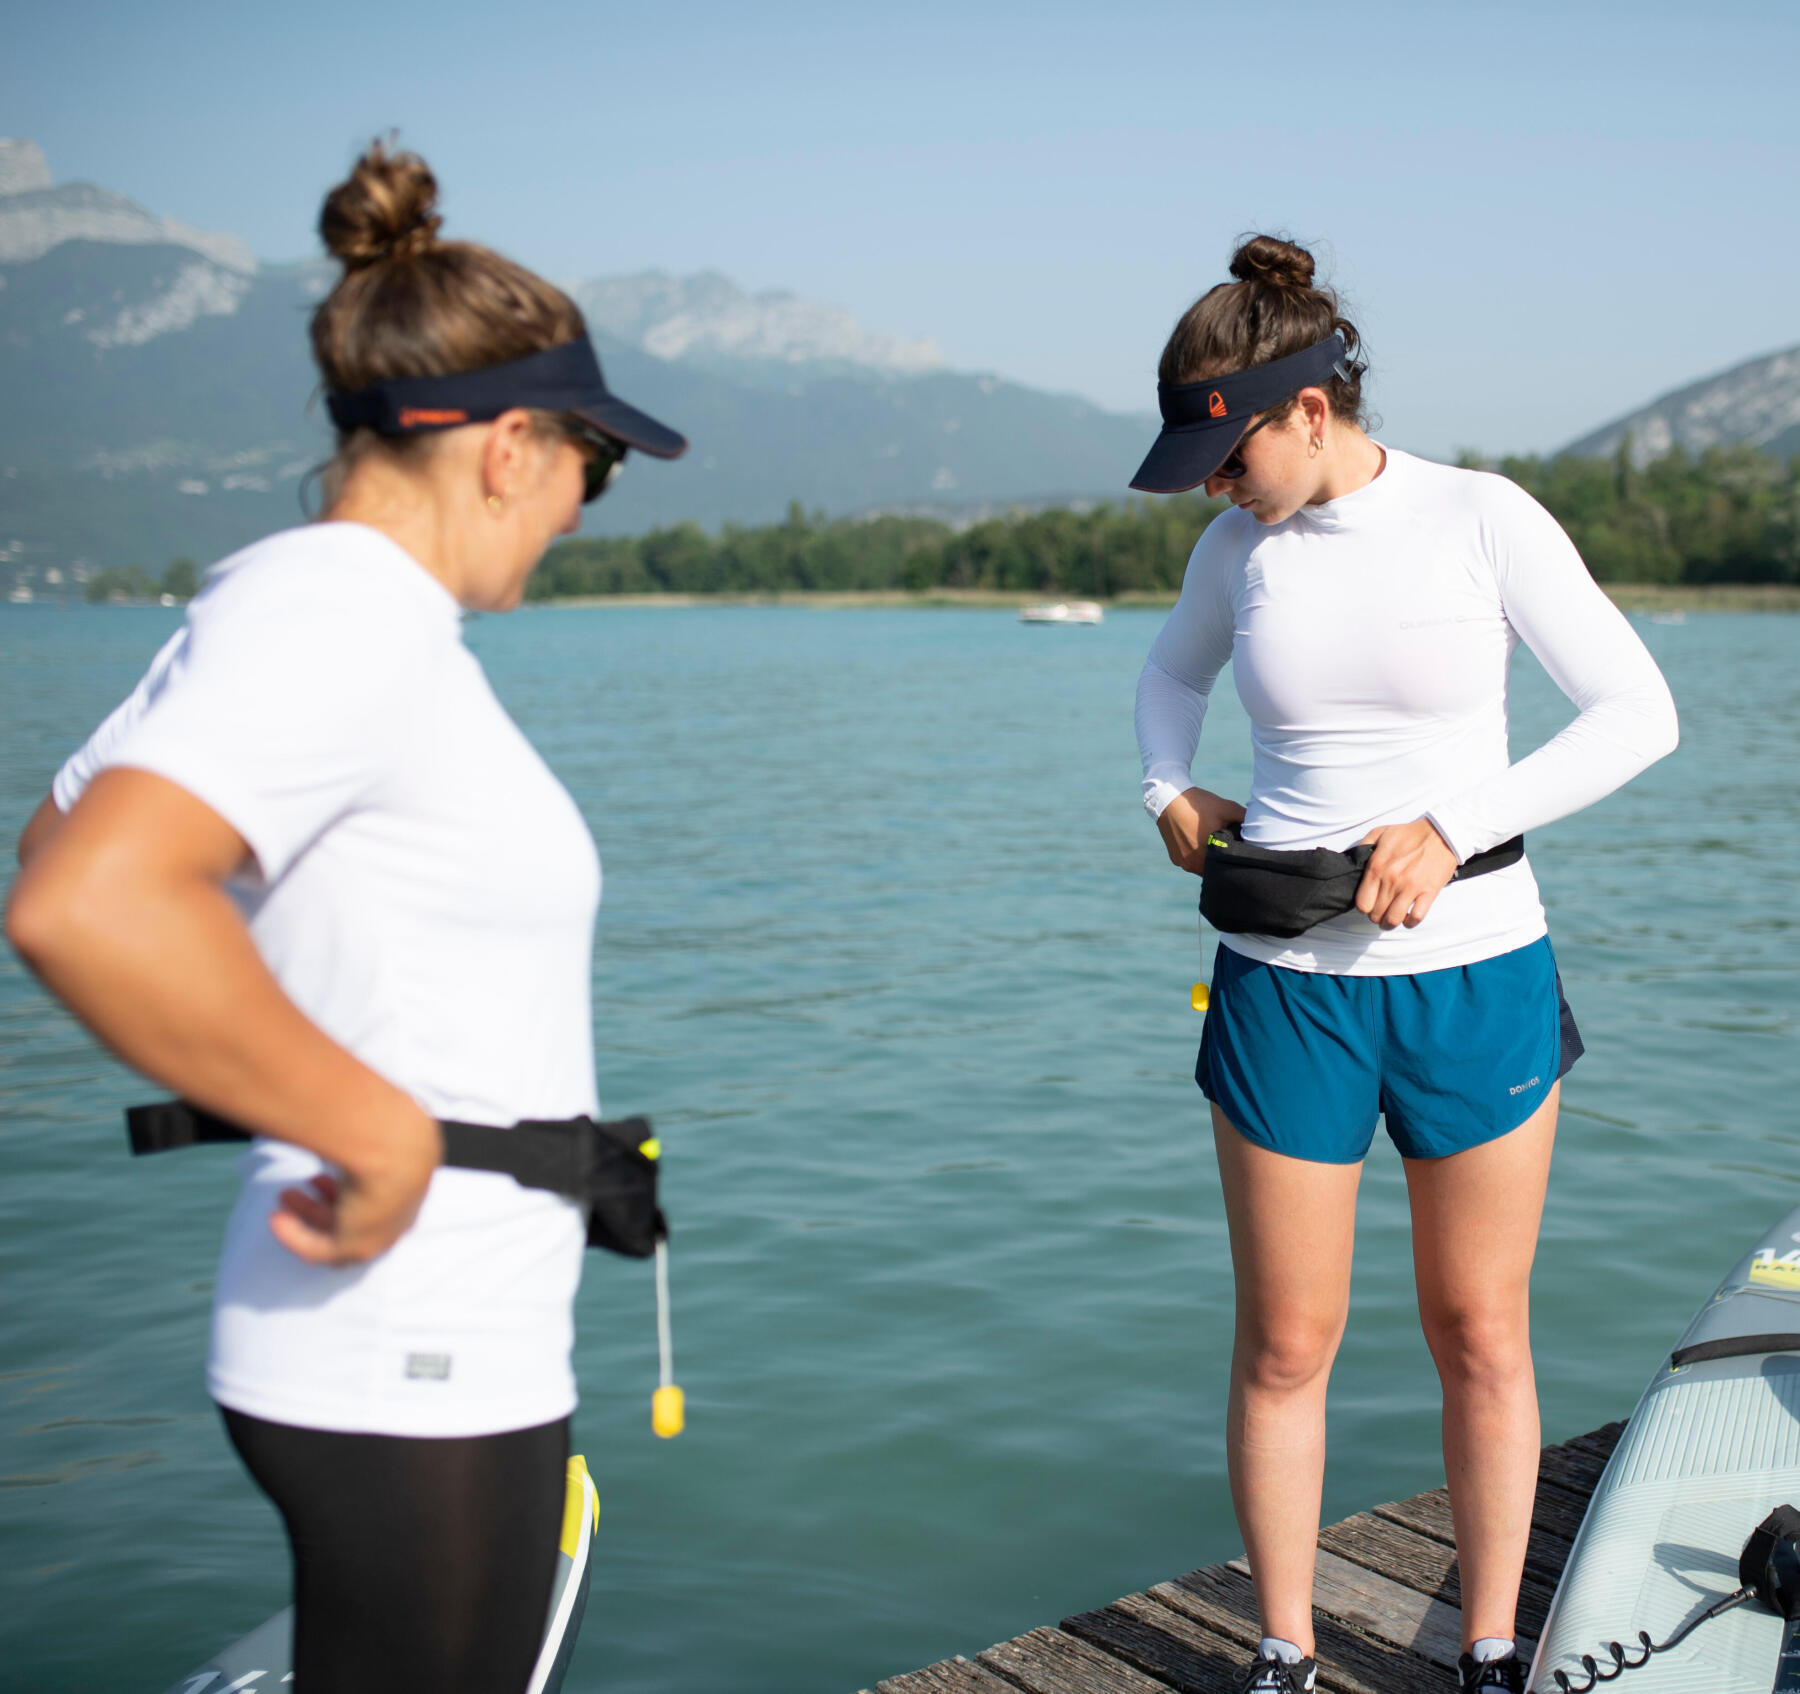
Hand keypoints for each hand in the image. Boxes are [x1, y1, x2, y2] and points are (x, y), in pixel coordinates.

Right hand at [270, 1107, 441, 1265]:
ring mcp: (382, 1231)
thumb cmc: (389, 1121)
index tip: (321, 1172)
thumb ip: (364, 1123)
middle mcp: (400, 1210)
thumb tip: (347, 1103)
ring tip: (284, 1196)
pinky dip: (295, 1237)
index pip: (379, 1192)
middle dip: (323, 1201)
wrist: (396, 1145)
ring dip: (307, 1216)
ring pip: (338, 1234)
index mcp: (410, 1180)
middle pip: (357, 1216)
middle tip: (297, 1187)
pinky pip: (320, 1250)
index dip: (346, 1185)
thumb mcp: (382, 1119)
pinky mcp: (359, 1245)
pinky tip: (276, 1219)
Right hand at [1156, 787, 1247, 875]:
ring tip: (1211, 843)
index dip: (1235, 862)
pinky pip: (1190, 863)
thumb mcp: (1228, 808)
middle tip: (1227, 848)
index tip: (1239, 854)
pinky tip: (1198, 841)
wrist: (1169, 799)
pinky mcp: (1175, 859)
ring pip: (1202, 868)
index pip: (1228, 868)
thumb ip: (1246, 819)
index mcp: (1210, 854)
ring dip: (1208, 860)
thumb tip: (1262, 829)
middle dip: (1222, 862)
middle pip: (1214, 870)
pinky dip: (1196, 856)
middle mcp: (1195, 863)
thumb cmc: (1200, 804)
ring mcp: (1184, 863)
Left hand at [1354, 818, 1458, 929]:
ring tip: (1391, 920)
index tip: (1369, 905)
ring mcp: (1411, 887)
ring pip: (1394, 919)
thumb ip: (1363, 846)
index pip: (1362, 903)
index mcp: (1377, 867)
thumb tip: (1353, 861)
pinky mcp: (1429, 892)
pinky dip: (1410, 922)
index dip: (1364, 907)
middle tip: (1380, 912)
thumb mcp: (1380, 833)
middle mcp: (1391, 880)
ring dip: (1390, 923)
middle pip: (1376, 914)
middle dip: (1376, 916)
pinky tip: (1408, 918)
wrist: (1441, 833)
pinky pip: (1417, 917)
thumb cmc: (1410, 834)